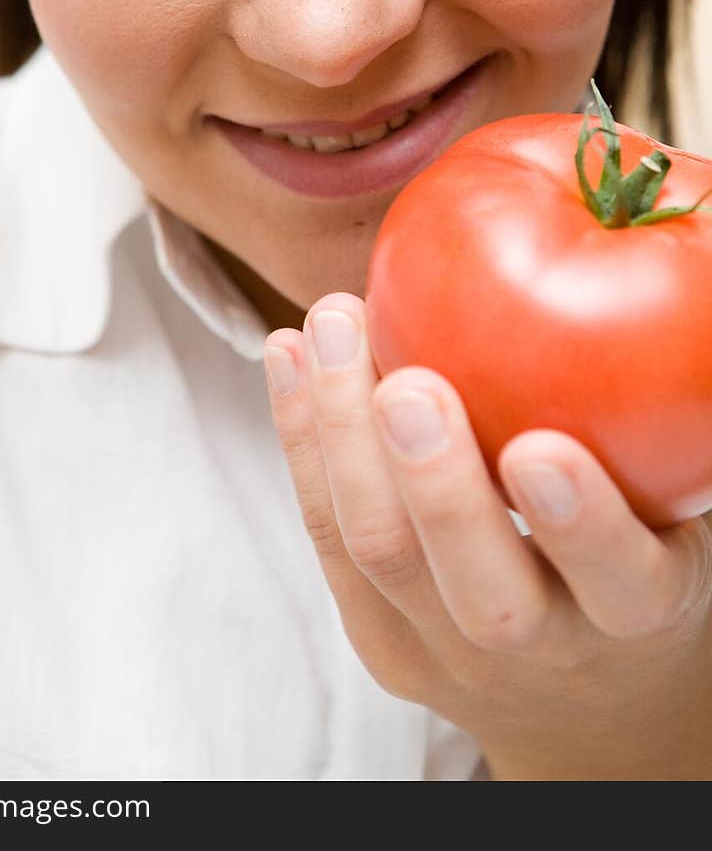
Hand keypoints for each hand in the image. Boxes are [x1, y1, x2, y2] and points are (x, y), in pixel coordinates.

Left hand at [263, 292, 711, 779]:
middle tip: (408, 382)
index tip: (541, 447)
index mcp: (637, 615)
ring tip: (330, 324)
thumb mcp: (676, 512)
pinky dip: (301, 439)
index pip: (620, 583)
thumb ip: (657, 421)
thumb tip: (673, 259)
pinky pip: (325, 538)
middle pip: (478, 590)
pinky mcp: (378, 640)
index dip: (581, 523)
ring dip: (341, 434)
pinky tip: (286, 352)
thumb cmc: (642, 557)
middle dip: (435, 485)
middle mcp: (542, 650)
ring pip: (379, 555)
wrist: (585, 700)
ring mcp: (445, 655)